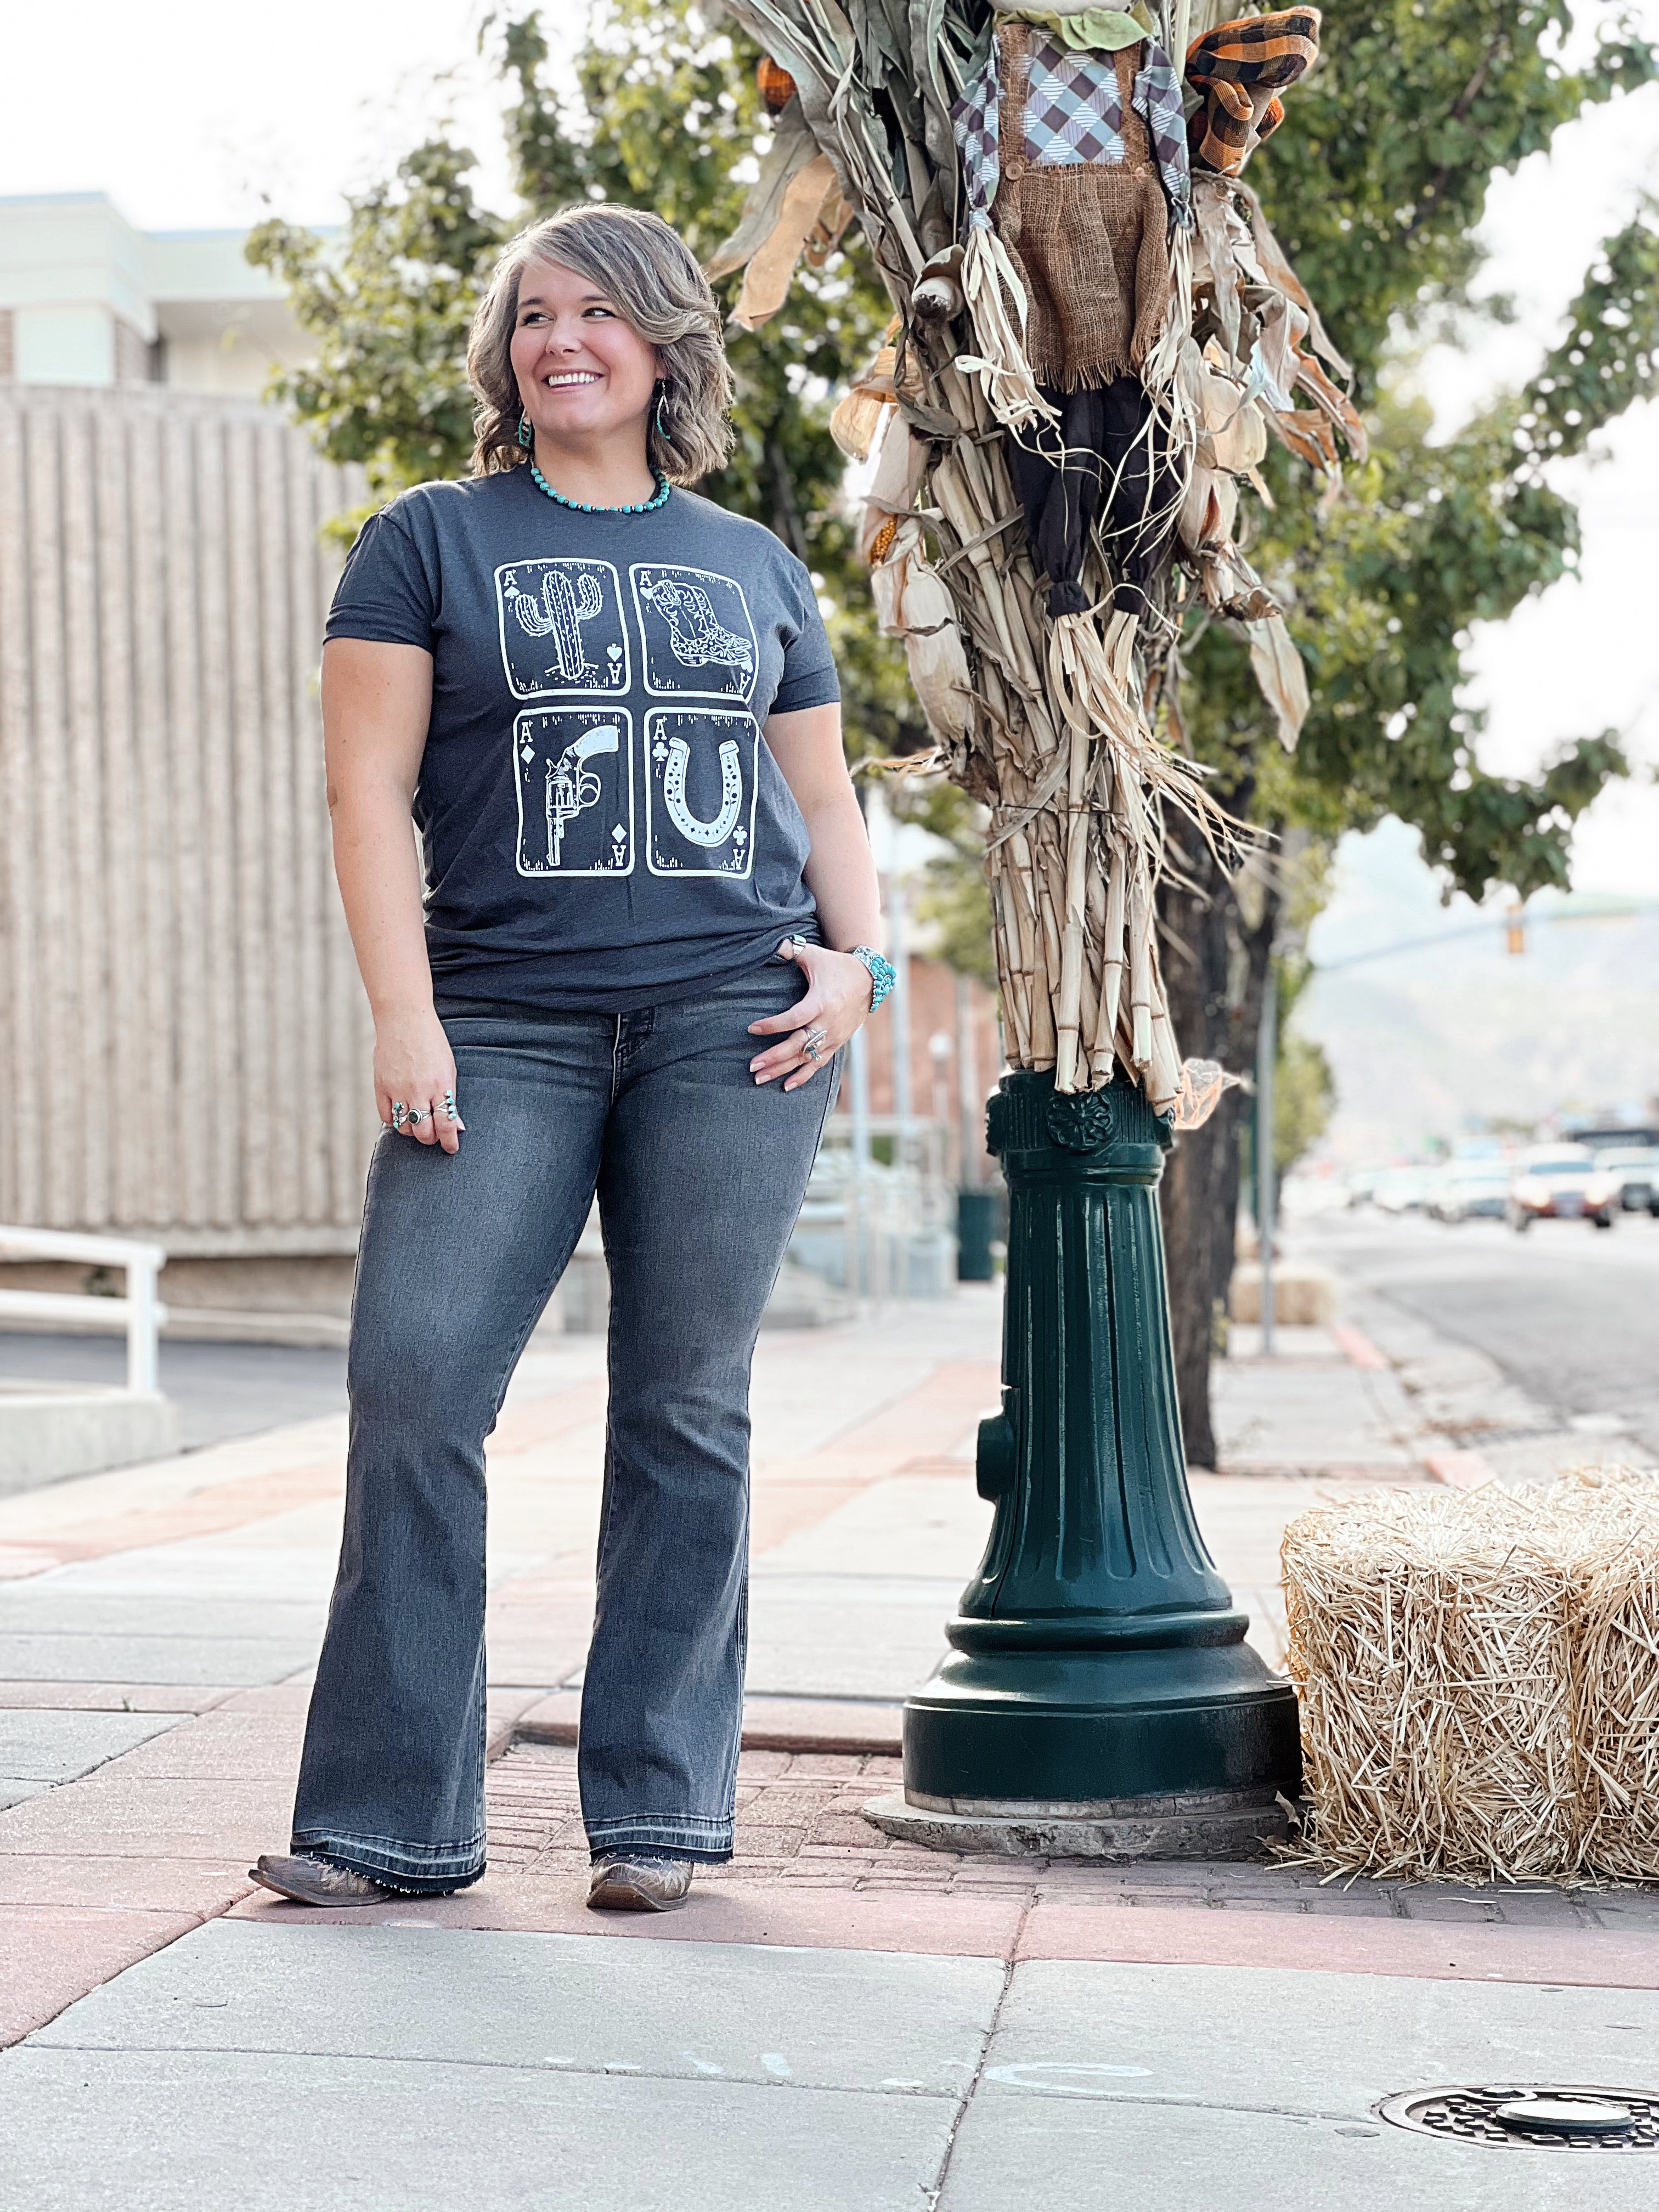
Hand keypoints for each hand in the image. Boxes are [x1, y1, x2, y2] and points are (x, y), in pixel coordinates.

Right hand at [373, 1005, 464, 1152]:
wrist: (404, 1019)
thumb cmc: (431, 1042)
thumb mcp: (449, 1068)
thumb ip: (450, 1097)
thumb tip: (457, 1125)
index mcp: (440, 1085)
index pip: (446, 1124)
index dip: (450, 1141)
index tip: (451, 1148)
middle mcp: (419, 1090)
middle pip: (424, 1131)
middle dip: (431, 1139)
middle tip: (434, 1135)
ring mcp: (398, 1089)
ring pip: (405, 1128)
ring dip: (414, 1131)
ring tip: (419, 1122)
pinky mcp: (381, 1086)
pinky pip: (387, 1116)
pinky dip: (395, 1121)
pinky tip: (402, 1115)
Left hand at [748, 939, 875, 1090]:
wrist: (869, 979)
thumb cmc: (835, 965)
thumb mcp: (813, 954)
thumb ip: (790, 949)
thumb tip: (769, 944)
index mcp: (821, 1001)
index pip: (794, 1018)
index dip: (772, 1025)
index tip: (752, 1028)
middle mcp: (828, 1023)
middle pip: (798, 1045)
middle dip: (773, 1057)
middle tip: (751, 1066)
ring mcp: (833, 1036)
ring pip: (805, 1058)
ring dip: (782, 1070)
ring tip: (759, 1078)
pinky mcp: (837, 1043)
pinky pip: (819, 1064)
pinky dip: (803, 1076)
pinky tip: (785, 1086)